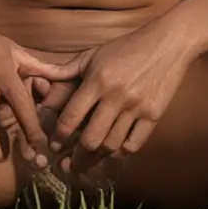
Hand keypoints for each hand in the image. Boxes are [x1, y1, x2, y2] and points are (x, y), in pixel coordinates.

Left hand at [49, 20, 198, 165]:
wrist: (169, 43)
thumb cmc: (127, 47)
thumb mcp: (94, 54)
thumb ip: (66, 70)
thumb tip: (38, 75)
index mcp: (98, 80)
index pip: (71, 117)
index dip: (59, 136)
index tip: (54, 144)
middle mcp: (116, 96)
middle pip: (91, 140)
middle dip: (76, 157)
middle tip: (67, 165)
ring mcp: (137, 107)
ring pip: (112, 146)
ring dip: (98, 157)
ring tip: (88, 161)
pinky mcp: (155, 115)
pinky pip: (134, 144)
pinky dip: (122, 151)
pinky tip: (114, 150)